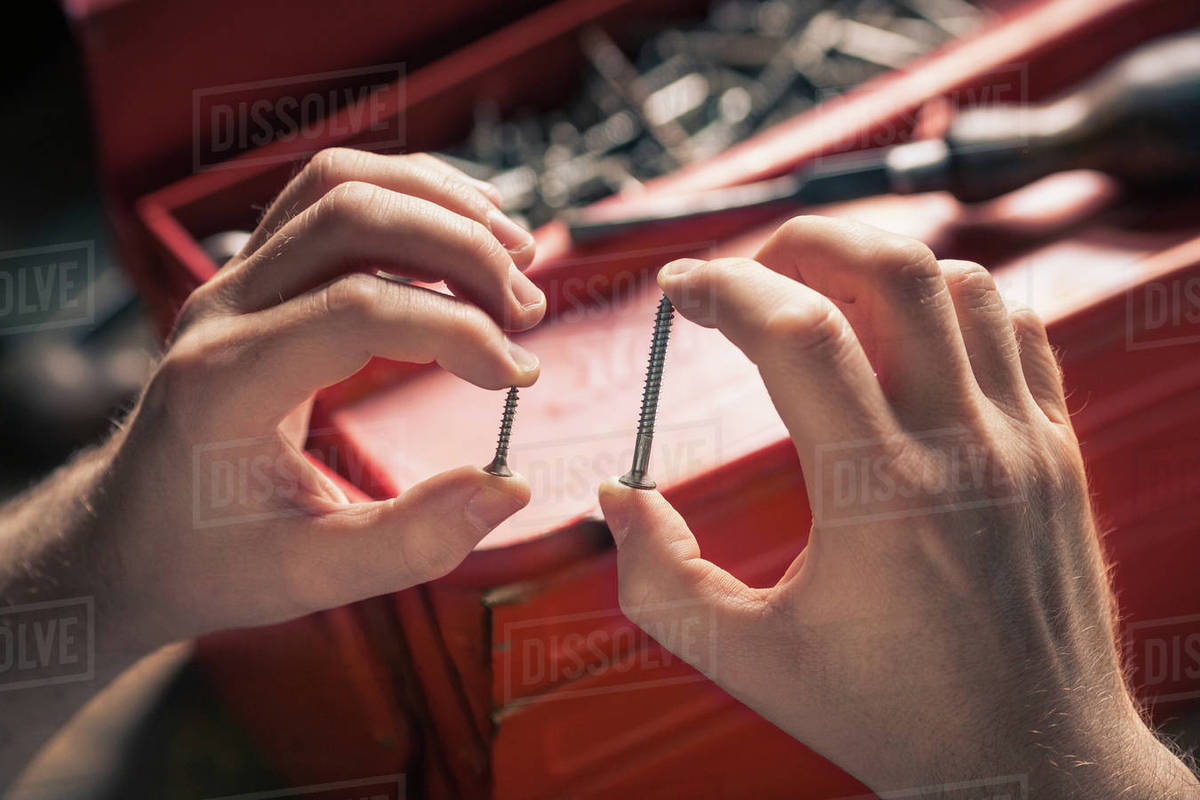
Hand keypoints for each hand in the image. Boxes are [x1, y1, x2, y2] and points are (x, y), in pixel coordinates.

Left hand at [4, 148, 544, 649]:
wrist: (126, 536)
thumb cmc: (205, 559)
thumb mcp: (309, 578)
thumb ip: (412, 541)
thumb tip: (509, 489)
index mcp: (226, 382)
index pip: (359, 308)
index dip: (458, 330)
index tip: (516, 377)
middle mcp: (222, 311)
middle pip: (352, 215)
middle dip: (462, 249)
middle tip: (529, 310)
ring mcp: (233, 282)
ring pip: (339, 183)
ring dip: (439, 203)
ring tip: (514, 254)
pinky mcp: (254, 277)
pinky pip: (330, 197)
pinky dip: (408, 197)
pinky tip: (464, 234)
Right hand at [599, 217, 1198, 796]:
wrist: (1036, 762)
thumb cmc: (893, 718)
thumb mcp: (749, 660)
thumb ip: (659, 577)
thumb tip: (615, 498)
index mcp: (879, 495)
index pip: (798, 333)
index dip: (723, 286)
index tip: (677, 289)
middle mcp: (965, 449)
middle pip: (893, 271)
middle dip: (802, 241)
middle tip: (746, 270)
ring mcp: (1026, 443)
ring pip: (964, 285)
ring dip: (880, 266)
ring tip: (821, 297)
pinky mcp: (1061, 452)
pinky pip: (1017, 331)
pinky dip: (954, 302)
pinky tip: (906, 336)